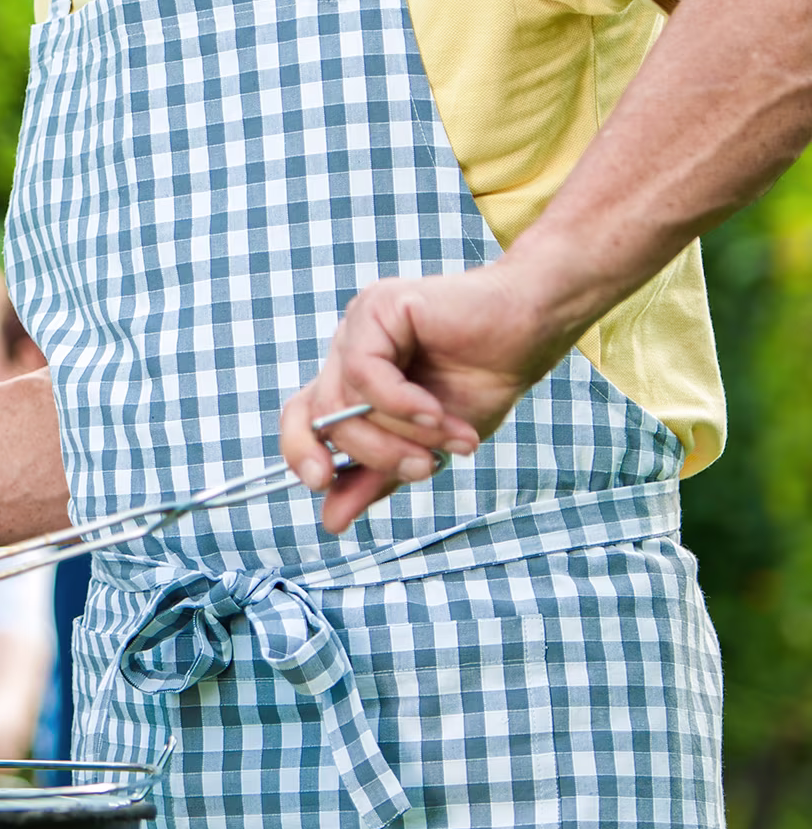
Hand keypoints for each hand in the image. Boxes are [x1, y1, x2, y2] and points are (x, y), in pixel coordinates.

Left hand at [279, 261, 569, 533]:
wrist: (530, 332)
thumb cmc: (482, 381)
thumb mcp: (427, 446)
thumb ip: (378, 477)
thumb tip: (331, 521)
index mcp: (352, 380)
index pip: (300, 416)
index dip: (299, 451)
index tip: (322, 483)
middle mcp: (347, 351)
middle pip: (323, 415)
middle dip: (373, 453)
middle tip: (424, 469)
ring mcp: (358, 325)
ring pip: (346, 399)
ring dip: (401, 433)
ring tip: (452, 439)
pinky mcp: (378, 307)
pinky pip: (365, 371)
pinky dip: (401, 404)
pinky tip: (437, 413)